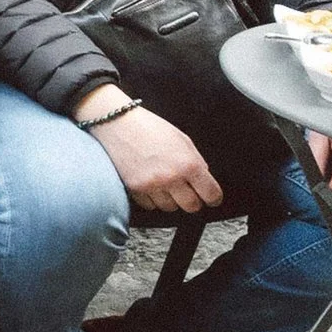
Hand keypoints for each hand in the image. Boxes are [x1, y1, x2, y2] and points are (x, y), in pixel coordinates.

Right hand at [80, 87, 222, 211]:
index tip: (212, 199)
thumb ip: (195, 162)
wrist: (117, 123)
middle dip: (193, 201)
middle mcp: (171, 177)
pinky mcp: (134, 189)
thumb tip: (203, 181)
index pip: (211, 194)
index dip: (214, 198)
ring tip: (166, 185)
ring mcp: (151, 185)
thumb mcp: (182, 140)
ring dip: (171, 200)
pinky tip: (151, 185)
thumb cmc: (150, 128)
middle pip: (191, 206)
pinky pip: (150, 205)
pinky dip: (152, 199)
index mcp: (188, 164)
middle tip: (189, 193)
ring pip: (170, 207)